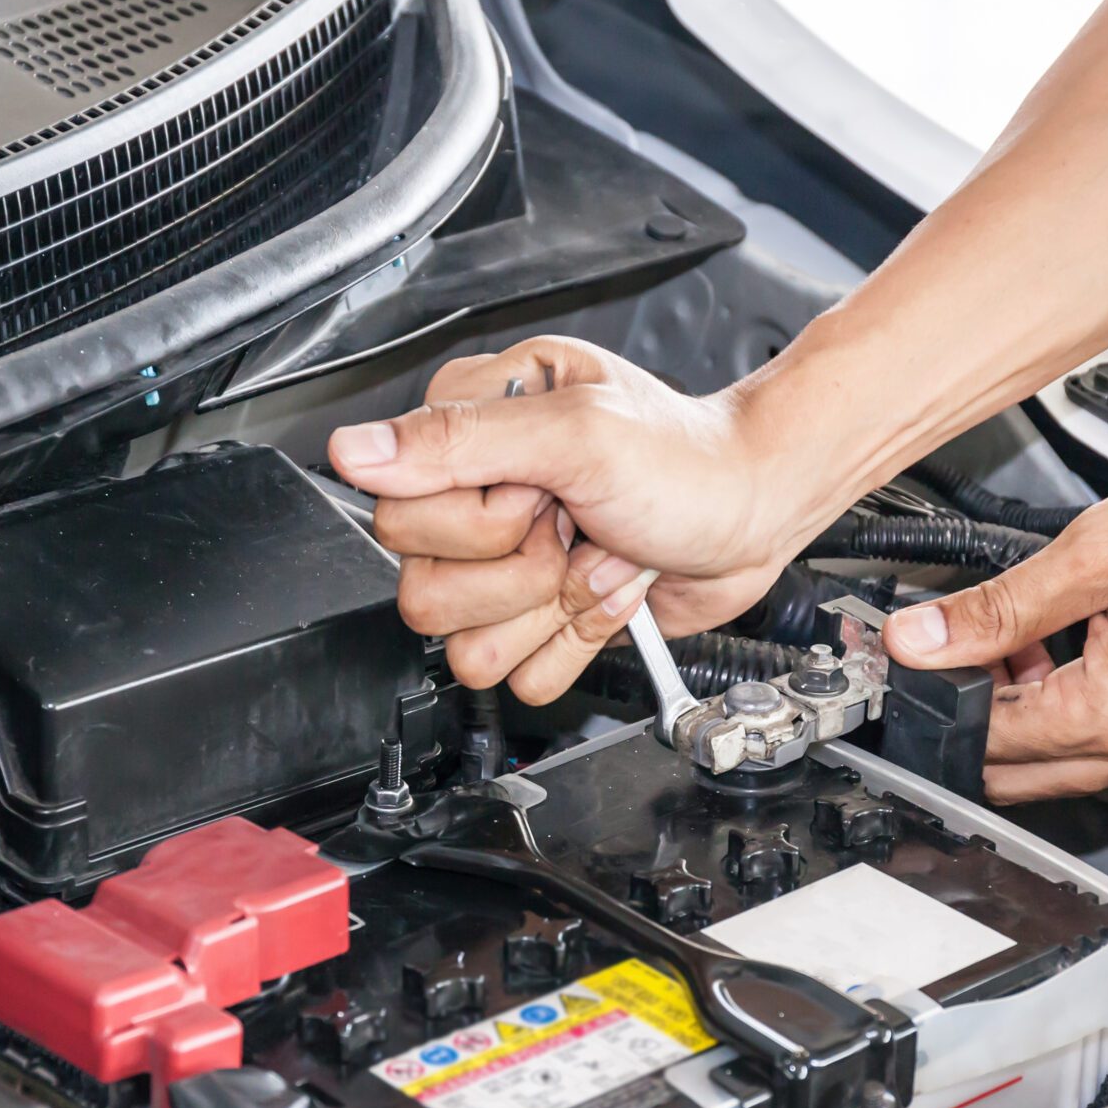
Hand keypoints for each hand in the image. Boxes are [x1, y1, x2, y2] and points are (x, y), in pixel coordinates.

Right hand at [326, 337, 816, 702]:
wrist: (756, 510)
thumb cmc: (685, 456)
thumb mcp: (574, 431)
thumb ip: (457, 440)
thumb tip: (350, 452)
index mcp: (469, 432)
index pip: (398, 516)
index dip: (476, 523)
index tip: (540, 495)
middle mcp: (475, 499)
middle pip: (424, 590)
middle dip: (517, 573)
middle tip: (573, 528)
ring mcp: (505, 567)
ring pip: (463, 645)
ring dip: (547, 611)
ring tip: (594, 559)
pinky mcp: (539, 619)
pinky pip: (517, 676)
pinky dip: (573, 644)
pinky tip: (606, 594)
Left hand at [882, 445, 1107, 800]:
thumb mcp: (1099, 550)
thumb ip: (998, 607)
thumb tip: (920, 638)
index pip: (982, 737)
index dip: (935, 692)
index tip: (912, 651)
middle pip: (1014, 767)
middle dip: (973, 711)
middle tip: (956, 642)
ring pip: (1059, 759)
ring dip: (1024, 707)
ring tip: (1022, 630)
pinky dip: (1074, 703)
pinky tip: (1072, 640)